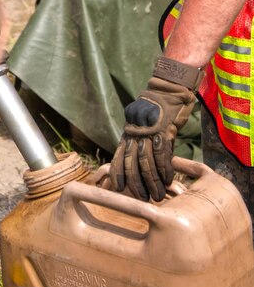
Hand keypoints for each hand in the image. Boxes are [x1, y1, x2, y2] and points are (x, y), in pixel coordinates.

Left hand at [109, 56, 202, 201]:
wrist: (169, 87)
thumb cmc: (159, 108)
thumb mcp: (145, 124)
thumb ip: (143, 141)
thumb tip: (145, 163)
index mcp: (129, 130)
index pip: (119, 155)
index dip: (118, 173)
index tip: (118, 189)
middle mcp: (135, 131)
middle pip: (132, 162)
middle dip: (136, 183)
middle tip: (142, 199)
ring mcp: (148, 130)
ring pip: (146, 161)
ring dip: (152, 181)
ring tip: (158, 196)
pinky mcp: (163, 128)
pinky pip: (162, 153)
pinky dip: (165, 169)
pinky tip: (168, 180)